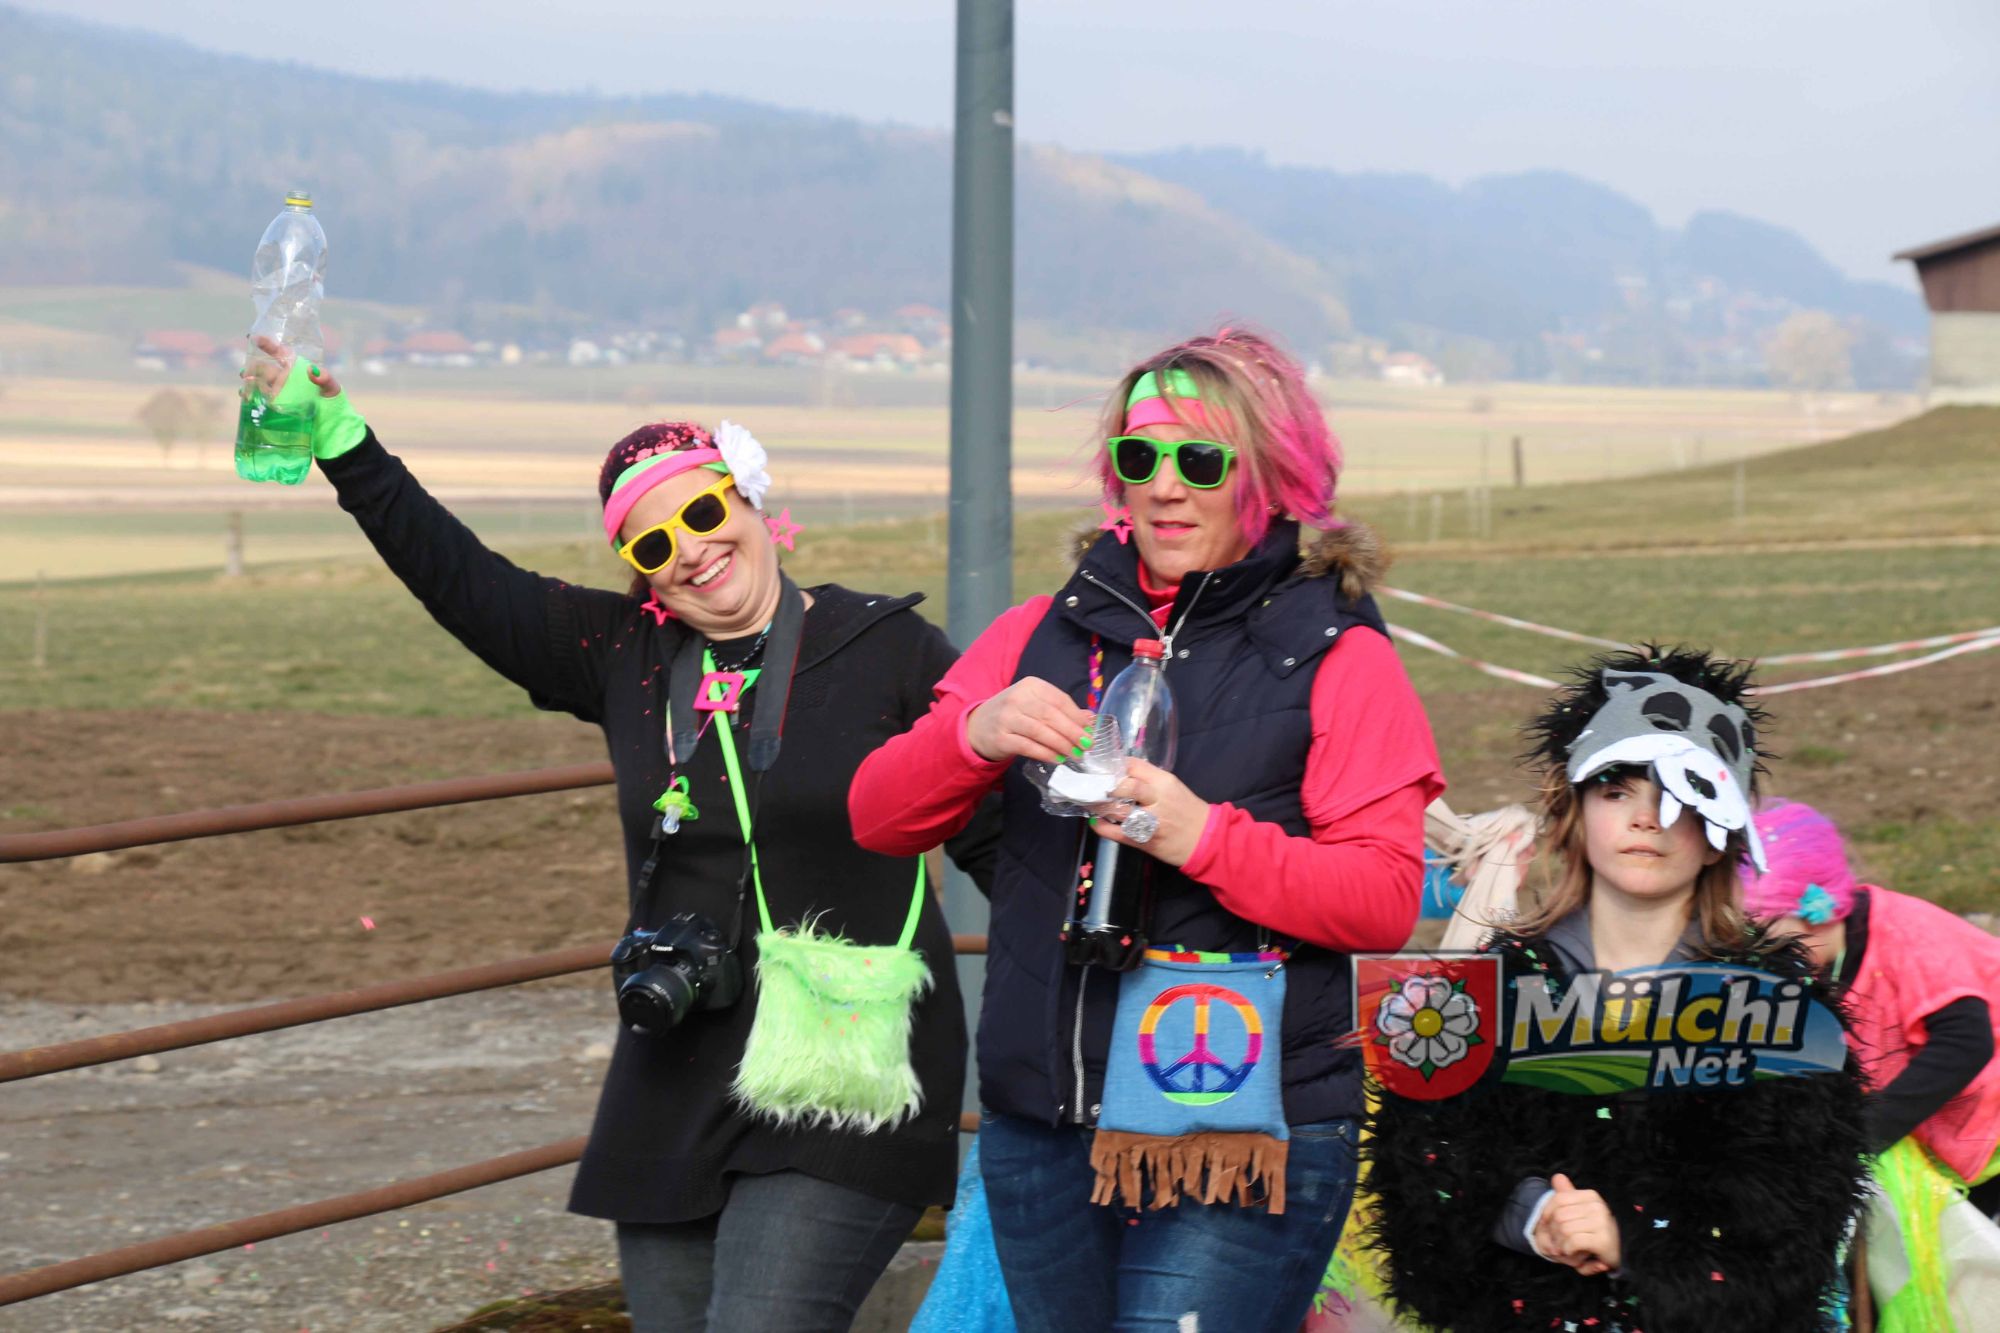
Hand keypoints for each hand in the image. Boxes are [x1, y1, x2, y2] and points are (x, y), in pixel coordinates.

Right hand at [245, 335, 341, 399]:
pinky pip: (259, 399)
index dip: (267, 344)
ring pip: (258, 383)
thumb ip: (325, 379)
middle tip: (245, 372)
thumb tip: (314, 371)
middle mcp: (284, 378)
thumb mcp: (331, 388)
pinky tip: (246, 399)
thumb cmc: (332, 400)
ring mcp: (278, 391)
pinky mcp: (275, 406)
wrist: (330, 423)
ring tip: (243, 387)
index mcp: (295, 369)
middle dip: (252, 367)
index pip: (279, 352)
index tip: (253, 337)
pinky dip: (251, 397)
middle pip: (264, 368)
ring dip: (249, 382)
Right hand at [965, 677, 1093, 764]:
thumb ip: (1061, 710)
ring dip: (1061, 744)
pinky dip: (1045, 754)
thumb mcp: (1036, 705)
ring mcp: (1006, 717)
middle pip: (1051, 715)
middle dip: (1072, 731)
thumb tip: (1090, 719)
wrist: (978, 726)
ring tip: (1075, 754)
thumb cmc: (1014, 714)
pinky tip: (1058, 759)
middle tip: (1086, 745)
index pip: (1059, 699)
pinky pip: (1028, 746)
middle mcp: (1017, 698)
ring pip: (1040, 731)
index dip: (1077, 716)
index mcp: (1030, 685)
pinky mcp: (1001, 737)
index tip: (1090, 729)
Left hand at [1093, 758, 1209, 867]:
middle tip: (1094, 785)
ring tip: (1091, 801)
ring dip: (1099, 805)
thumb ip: (1148, 778)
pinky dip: (1101, 827)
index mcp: (1164, 783)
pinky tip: (1097, 821)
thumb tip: (1120, 771)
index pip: (1133, 766)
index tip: (1104, 769)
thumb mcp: (1172, 786)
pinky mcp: (1142, 841)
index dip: (1115, 766)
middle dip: (1106, 785)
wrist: (1205, 839)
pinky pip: (1115, 833)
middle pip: (1125, 786)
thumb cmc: (1187, 810)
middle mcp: (1156, 800)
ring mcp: (1149, 822)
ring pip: (1117, 810)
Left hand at [1533, 1173, 1620, 1274]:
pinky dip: (1567, 1249)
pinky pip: (1573, 1241)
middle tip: (1556, 1241)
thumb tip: (1557, 1176)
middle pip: (1560, 1215)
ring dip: (1559, 1243)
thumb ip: (1568, 1195)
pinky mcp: (1603, 1240)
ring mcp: (1602, 1223)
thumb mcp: (1581, 1212)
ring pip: (1565, 1229)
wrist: (1618, 1253)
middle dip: (1553, 1231)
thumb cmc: (1595, 1232)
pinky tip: (1570, 1252)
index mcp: (1591, 1196)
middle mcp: (1598, 1207)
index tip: (1546, 1225)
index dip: (1546, 1213)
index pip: (1558, 1199)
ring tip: (1563, 1248)